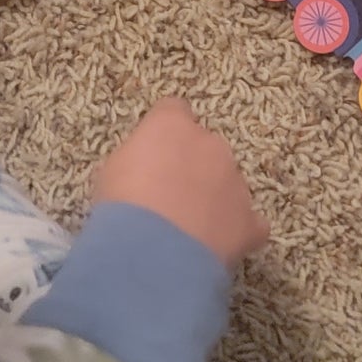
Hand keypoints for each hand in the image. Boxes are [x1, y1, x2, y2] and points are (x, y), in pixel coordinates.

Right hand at [92, 98, 267, 267]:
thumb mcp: (112, 170)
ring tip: (187, 231)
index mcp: (172, 126)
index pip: (173, 111)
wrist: (151, 251)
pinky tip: (216, 247)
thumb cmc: (121, 205)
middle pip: (206, 148)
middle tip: (167, 198)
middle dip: (192, 168)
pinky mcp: (249, 221)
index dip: (164, 133)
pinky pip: (249, 223)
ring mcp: (236, 182)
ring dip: (213, 200)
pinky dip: (236, 231)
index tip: (153, 152)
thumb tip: (147, 171)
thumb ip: (138, 160)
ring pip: (229, 184)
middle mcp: (211, 145)